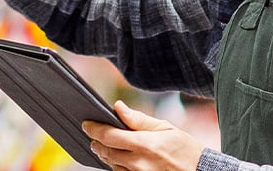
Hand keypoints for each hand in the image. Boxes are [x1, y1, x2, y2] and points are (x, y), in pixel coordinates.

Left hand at [82, 101, 203, 170]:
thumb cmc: (186, 150)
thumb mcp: (166, 128)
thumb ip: (139, 119)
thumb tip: (118, 107)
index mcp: (145, 144)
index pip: (108, 135)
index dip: (94, 128)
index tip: (87, 124)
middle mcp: (138, 163)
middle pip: (105, 151)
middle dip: (97, 142)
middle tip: (94, 136)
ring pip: (111, 165)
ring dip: (106, 155)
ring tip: (108, 146)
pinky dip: (117, 166)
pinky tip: (121, 159)